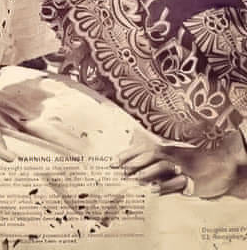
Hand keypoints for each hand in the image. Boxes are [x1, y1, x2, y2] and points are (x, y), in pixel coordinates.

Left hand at [118, 129, 246, 198]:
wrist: (222, 164)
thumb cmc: (196, 160)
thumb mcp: (177, 155)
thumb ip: (160, 158)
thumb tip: (137, 162)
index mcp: (169, 148)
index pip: (145, 147)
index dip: (129, 153)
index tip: (114, 160)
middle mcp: (175, 154)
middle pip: (152, 154)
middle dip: (135, 162)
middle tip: (121, 170)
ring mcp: (184, 166)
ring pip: (164, 166)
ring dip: (148, 172)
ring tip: (135, 179)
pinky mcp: (193, 179)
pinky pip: (178, 182)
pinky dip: (165, 186)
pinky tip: (154, 190)